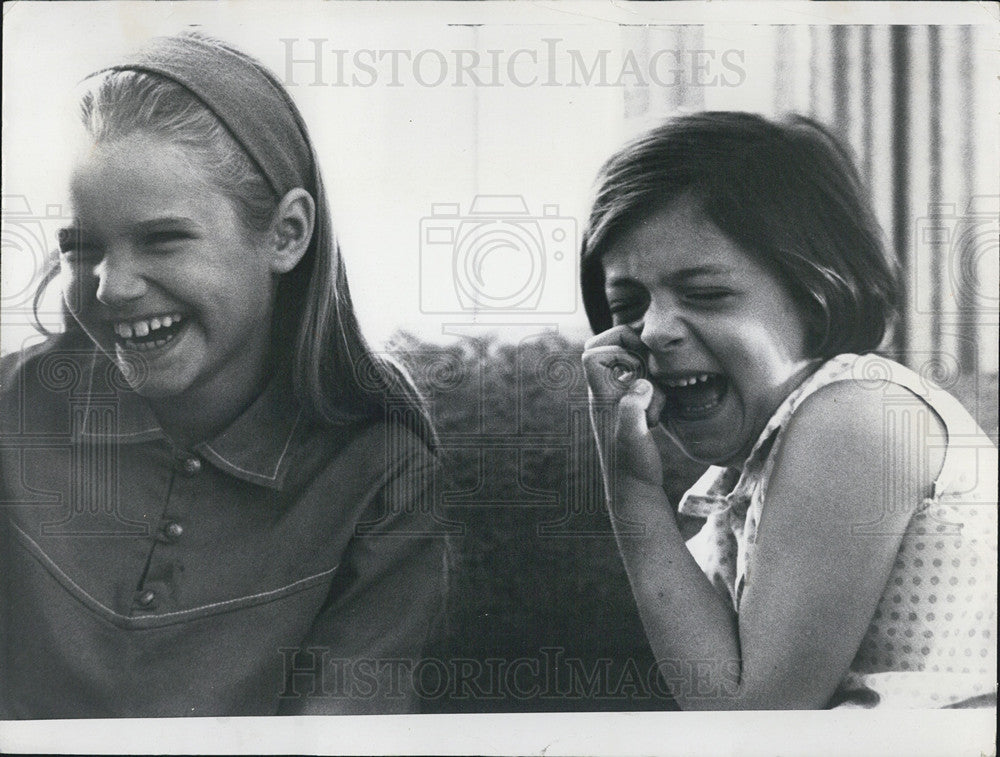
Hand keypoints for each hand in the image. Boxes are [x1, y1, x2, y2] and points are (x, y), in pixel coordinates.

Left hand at [582, 325, 666, 489]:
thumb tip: (642, 384)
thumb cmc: (632, 467)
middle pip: (612, 351)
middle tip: (653, 378)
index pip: (593, 353)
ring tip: (655, 409)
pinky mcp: (632, 411)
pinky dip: (655, 394)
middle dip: (638, 355)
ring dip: (651, 378)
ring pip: (634, 368)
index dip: (615, 345)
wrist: (635, 492)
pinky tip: (658, 418)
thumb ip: (633, 409)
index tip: (639, 360)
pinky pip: (644, 387)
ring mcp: (619, 402)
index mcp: (601, 396)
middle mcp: (606, 395)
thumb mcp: (633, 437)